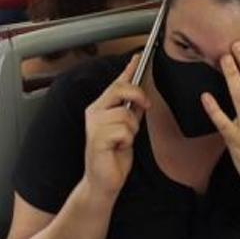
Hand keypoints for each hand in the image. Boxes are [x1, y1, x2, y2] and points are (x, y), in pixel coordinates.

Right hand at [83, 55, 148, 199]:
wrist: (103, 182)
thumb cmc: (113, 156)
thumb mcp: (128, 129)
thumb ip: (132, 111)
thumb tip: (141, 95)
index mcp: (100, 108)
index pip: (115, 83)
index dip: (128, 70)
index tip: (138, 57)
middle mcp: (94, 112)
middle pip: (119, 89)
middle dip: (137, 95)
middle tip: (145, 106)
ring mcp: (94, 124)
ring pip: (125, 113)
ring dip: (132, 129)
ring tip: (123, 141)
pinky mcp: (97, 138)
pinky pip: (123, 130)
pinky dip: (127, 141)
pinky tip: (118, 148)